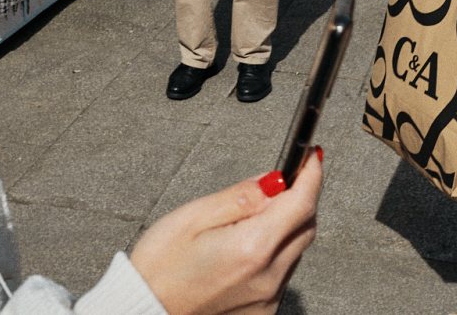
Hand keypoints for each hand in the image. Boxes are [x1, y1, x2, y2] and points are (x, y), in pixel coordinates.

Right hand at [129, 154, 321, 314]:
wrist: (145, 311)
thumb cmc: (158, 268)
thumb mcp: (193, 217)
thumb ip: (240, 196)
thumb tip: (274, 179)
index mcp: (251, 248)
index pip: (301, 204)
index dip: (310, 175)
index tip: (311, 157)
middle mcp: (267, 277)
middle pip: (305, 227)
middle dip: (299, 199)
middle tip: (278, 183)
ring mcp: (267, 298)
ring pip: (296, 250)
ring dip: (285, 227)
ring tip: (246, 221)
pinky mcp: (262, 312)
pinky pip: (283, 274)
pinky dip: (275, 253)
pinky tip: (245, 249)